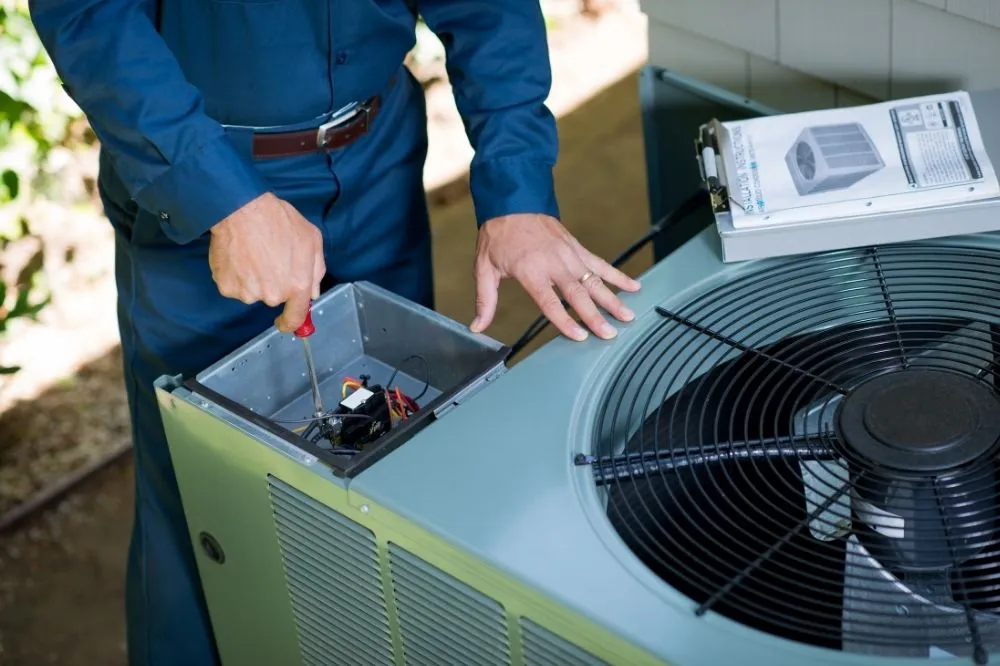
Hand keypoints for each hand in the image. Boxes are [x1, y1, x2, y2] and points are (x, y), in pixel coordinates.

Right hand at [209, 192, 325, 332]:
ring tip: (253, 253)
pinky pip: (234, 286)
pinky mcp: (227, 287)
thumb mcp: (312, 239)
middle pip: (273, 297)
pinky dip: (235, 275)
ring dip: (253, 278)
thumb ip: (316, 270)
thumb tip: (313, 292)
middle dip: (272, 282)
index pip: (296, 317)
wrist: (242, 210)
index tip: (285, 322)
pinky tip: (238, 256)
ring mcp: (248, 292)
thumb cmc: (278, 220)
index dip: (291, 322)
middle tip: (268, 257)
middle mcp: (273, 294)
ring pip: (253, 291)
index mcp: (297, 285)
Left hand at [470, 213, 640, 340]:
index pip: (550, 302)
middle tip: (610, 334)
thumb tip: (477, 327)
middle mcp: (554, 263)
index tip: (579, 336)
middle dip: (596, 316)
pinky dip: (618, 276)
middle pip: (578, 294)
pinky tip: (633, 287)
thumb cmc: (498, 236)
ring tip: (628, 317)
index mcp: (531, 271)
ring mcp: (569, 255)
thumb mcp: (484, 268)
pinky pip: (600, 264)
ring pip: (595, 281)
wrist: (512, 201)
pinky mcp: (577, 248)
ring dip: (612, 299)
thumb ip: (485, 300)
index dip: (565, 321)